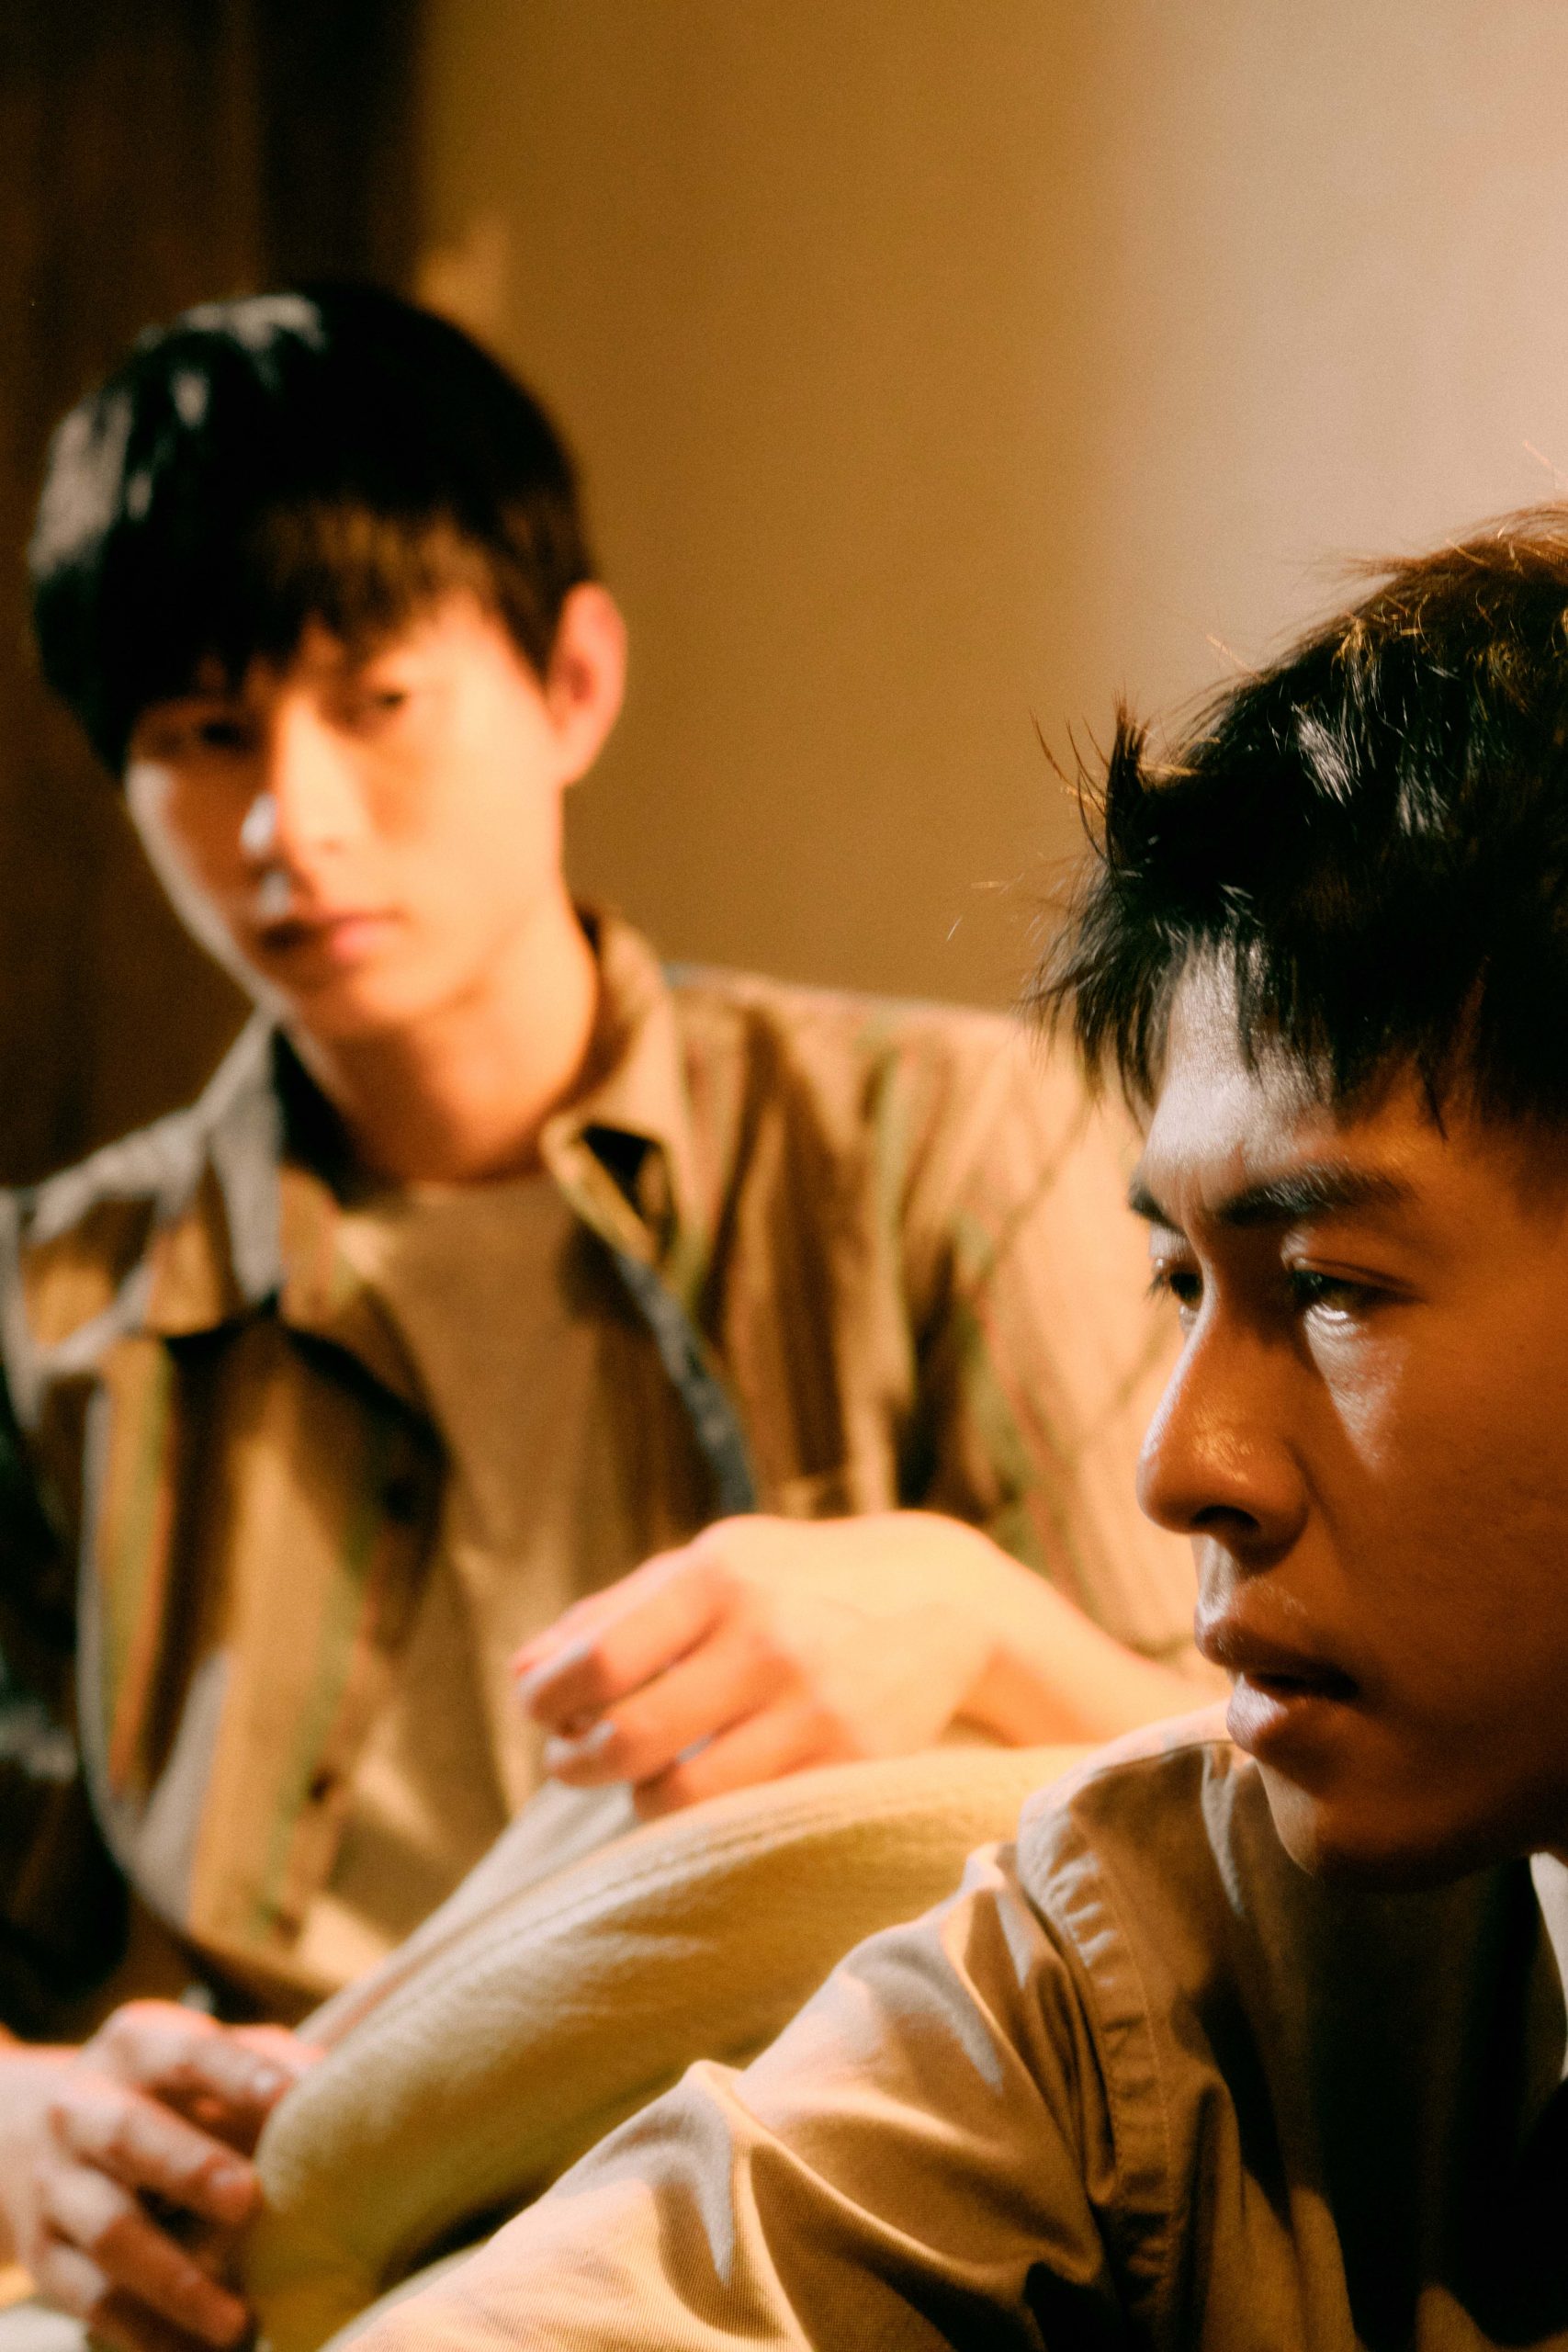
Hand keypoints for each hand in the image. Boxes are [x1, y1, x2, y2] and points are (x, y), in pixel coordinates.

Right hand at [0, 2001, 318, 2351]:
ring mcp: (55, 2184)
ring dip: (176, 2281)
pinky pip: (91, 2300)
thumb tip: (344, 2084)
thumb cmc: (163, 2093)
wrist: (29, 2130)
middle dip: (191, 2169)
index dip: (240, 2074)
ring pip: (111, 2232)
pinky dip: (146, 2332)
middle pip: (131, 2136)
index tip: (291, 2098)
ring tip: (237, 2322)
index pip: (188, 2053)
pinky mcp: (43, 2255)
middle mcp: (82, 2107)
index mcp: (135, 2045)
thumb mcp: (203, 2058)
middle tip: (250, 2202)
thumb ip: (269, 2065)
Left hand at [513, 1514, 1025, 1817]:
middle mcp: (765, 1639)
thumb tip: (522, 1675)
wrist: (941, 1598)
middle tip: (570, 1761)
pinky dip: (703, 1817)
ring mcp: (813, 1707)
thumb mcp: (710, 1564)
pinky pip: (744, 1820)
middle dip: (576, 1762)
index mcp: (719, 1576)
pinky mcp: (850, 1764)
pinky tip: (702, 1787)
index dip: (548, 1703)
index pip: (598, 1662)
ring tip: (638, 1777)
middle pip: (627, 1739)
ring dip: (636, 1798)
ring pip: (680, 1796)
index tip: (542, 1714)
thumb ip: (611, 1613)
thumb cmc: (794, 1581)